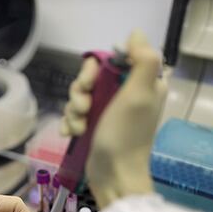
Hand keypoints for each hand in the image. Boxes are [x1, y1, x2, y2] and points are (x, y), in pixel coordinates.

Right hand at [60, 30, 166, 208]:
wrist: (114, 176)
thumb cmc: (126, 136)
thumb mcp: (139, 94)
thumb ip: (142, 60)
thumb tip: (135, 35)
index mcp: (141, 83)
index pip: (113, 59)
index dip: (95, 67)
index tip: (89, 81)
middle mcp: (125, 95)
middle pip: (91, 77)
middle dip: (80, 92)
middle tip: (83, 108)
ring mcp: (108, 112)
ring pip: (80, 96)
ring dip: (73, 111)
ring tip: (79, 127)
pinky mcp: (94, 127)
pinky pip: (74, 115)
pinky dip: (69, 123)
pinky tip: (70, 134)